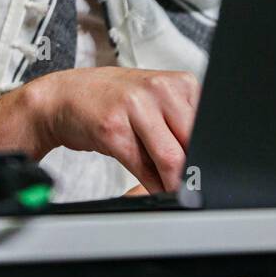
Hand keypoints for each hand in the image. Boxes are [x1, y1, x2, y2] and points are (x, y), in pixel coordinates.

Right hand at [27, 66, 200, 193]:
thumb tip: (204, 164)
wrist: (65, 96)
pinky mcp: (113, 128)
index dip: (209, 155)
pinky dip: (152, 187)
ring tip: (176, 194)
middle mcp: (159, 88)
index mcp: (179, 82)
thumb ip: (181, 126)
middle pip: (192, 142)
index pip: (209, 126)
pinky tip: (153, 190)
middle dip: (193, 173)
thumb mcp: (154, 103)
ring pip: (171, 157)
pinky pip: (142, 167)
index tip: (207, 174)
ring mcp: (135, 106)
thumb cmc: (113, 100)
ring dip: (174, 185)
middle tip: (195, 191)